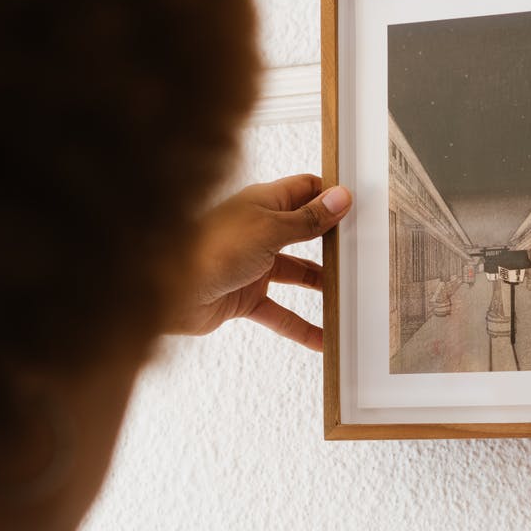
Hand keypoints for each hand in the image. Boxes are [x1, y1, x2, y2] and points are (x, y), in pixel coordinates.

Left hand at [172, 174, 351, 350]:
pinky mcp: (243, 297)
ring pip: (294, 274)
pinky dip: (299, 326)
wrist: (169, 291)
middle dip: (330, 243)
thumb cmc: (211, 249)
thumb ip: (308, 218)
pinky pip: (278, 313)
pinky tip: (321, 339)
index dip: (330, 196)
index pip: (304, 190)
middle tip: (361, 252)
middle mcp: (257, 231)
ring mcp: (251, 265)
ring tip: (349, 295)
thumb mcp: (270, 229)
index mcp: (262, 203)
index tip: (358, 207)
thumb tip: (340, 198)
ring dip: (320, 286)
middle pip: (303, 233)